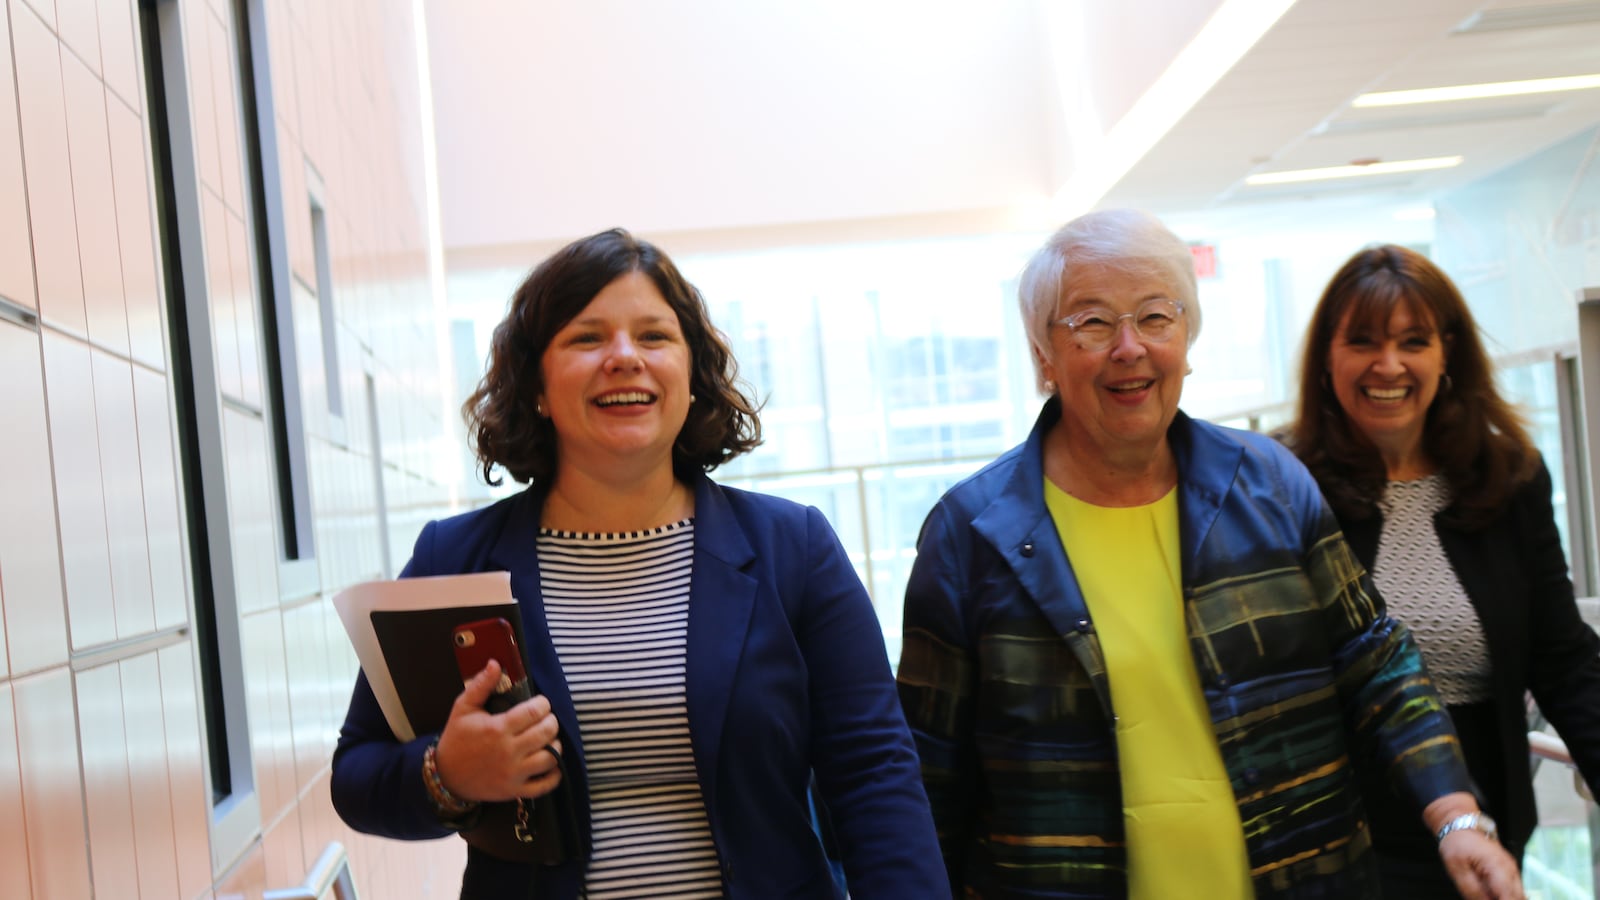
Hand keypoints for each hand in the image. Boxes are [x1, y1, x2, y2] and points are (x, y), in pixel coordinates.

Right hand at [434, 659, 563, 803]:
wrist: (445, 775)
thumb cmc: (457, 739)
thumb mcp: (463, 708)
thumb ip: (481, 685)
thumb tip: (495, 663)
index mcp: (498, 729)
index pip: (534, 712)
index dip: (543, 704)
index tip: (540, 704)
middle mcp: (508, 752)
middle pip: (546, 733)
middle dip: (551, 722)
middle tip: (546, 719)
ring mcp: (513, 773)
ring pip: (550, 758)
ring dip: (555, 745)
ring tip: (548, 739)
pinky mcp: (514, 791)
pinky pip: (544, 786)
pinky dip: (554, 775)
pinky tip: (552, 764)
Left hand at [1438, 829, 1523, 899]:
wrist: (1462, 825)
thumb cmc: (1457, 843)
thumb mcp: (1457, 869)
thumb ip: (1472, 890)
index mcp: (1498, 866)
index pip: (1509, 896)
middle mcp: (1510, 868)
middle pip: (1518, 897)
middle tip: (1485, 896)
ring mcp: (1512, 870)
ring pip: (1517, 895)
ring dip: (1505, 898)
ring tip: (1485, 892)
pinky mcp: (1509, 872)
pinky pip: (1511, 890)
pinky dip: (1503, 895)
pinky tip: (1489, 892)